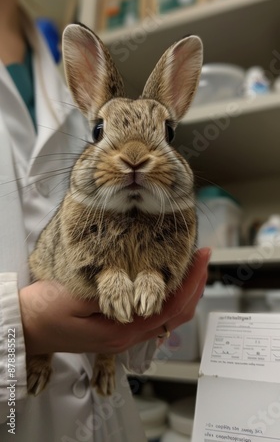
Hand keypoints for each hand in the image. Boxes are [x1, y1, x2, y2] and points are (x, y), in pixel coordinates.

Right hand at [19, 248, 209, 354]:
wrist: (28, 326)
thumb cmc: (46, 311)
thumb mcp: (78, 298)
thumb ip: (113, 297)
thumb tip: (143, 293)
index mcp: (122, 331)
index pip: (171, 306)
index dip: (191, 281)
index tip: (202, 258)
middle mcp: (128, 336)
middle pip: (176, 314)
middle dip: (195, 285)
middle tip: (204, 258)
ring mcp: (124, 335)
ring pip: (168, 316)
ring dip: (184, 291)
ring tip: (192, 267)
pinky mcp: (118, 329)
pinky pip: (154, 316)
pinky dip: (168, 298)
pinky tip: (167, 283)